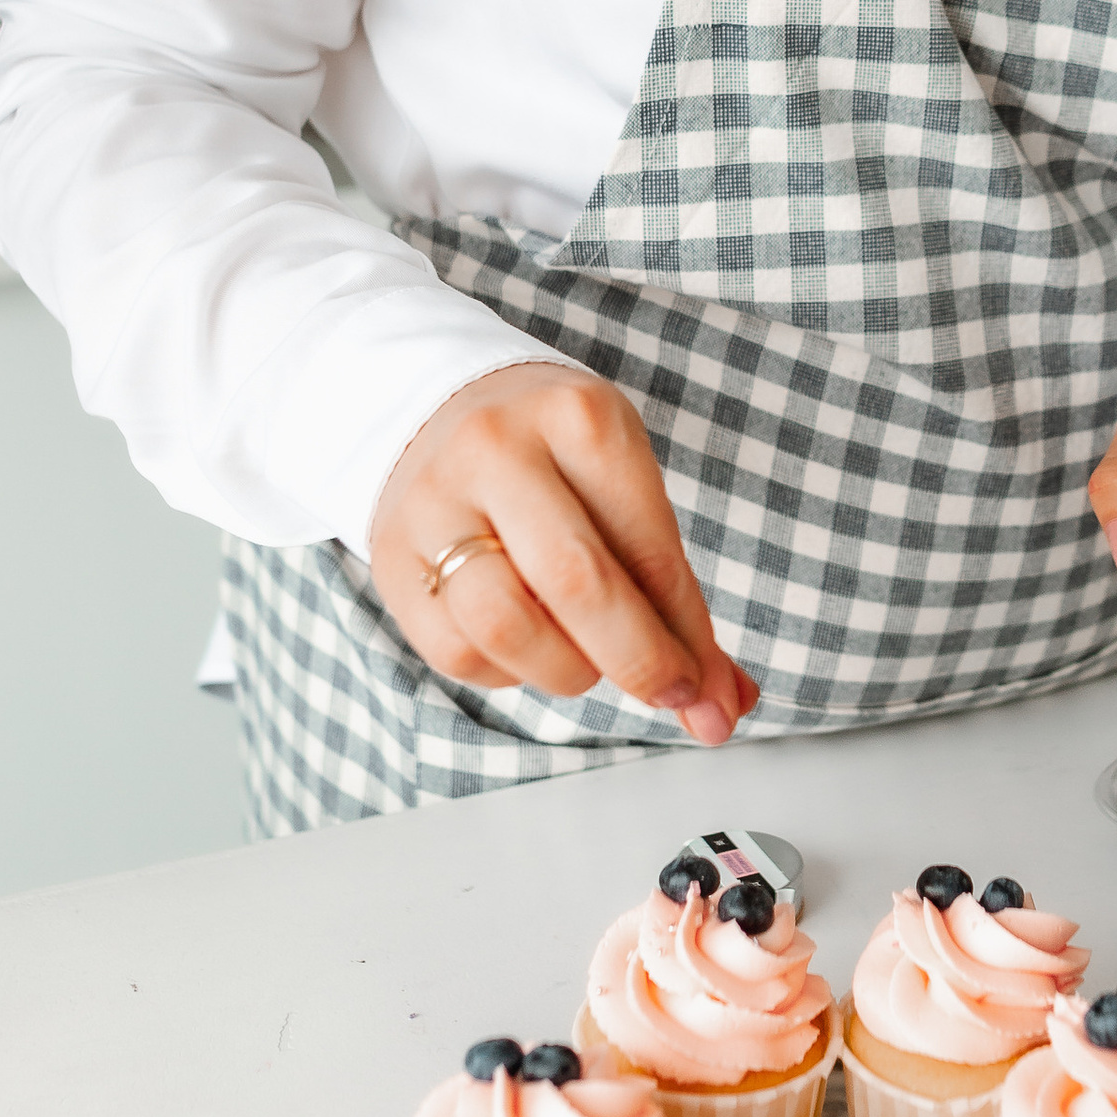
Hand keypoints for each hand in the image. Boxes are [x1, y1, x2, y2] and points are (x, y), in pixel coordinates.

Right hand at [371, 366, 755, 743]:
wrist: (434, 411)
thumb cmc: (553, 462)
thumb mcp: (621, 486)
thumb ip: (669, 592)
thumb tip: (723, 704)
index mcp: (576, 417)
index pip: (647, 546)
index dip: (687, 634)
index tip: (713, 694)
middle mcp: (497, 449)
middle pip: (578, 583)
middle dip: (640, 660)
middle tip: (673, 696)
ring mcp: (434, 503)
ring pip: (507, 626)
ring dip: (567, 669)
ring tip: (585, 656)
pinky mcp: (394, 558)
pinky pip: (458, 652)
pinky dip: (508, 672)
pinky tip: (527, 644)